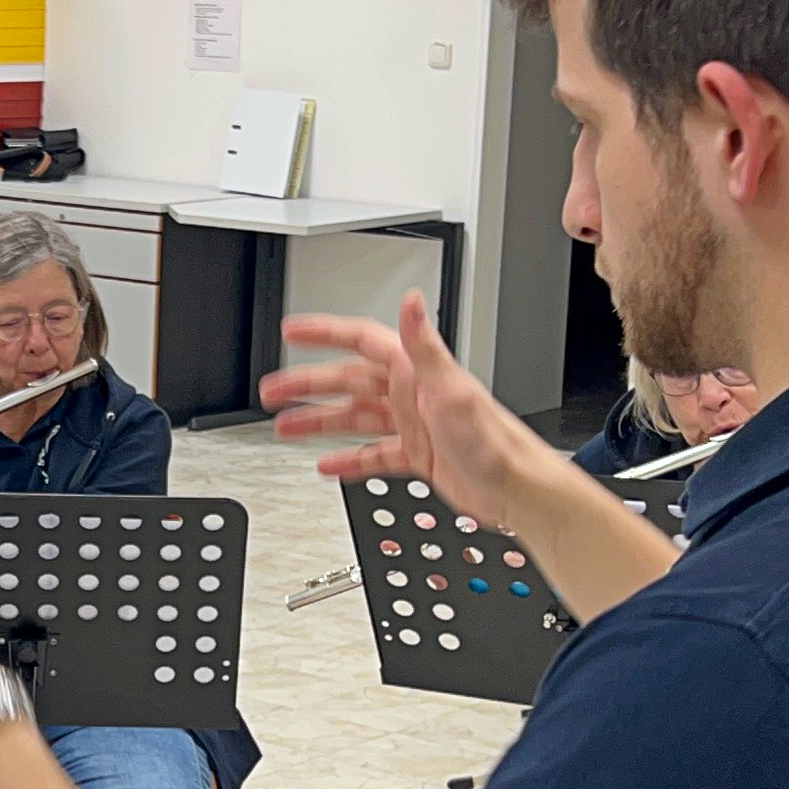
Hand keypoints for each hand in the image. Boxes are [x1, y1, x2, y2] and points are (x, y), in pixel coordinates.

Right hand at [267, 290, 552, 530]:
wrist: (516, 487)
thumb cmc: (492, 441)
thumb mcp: (451, 389)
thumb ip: (425, 344)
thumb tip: (412, 301)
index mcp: (415, 372)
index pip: (361, 342)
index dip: (325, 333)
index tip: (292, 330)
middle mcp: (412, 394)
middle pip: (348, 382)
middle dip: (307, 384)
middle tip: (273, 390)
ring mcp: (413, 425)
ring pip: (354, 418)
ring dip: (319, 421)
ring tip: (286, 427)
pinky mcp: (418, 455)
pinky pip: (373, 454)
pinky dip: (349, 459)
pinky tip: (329, 466)